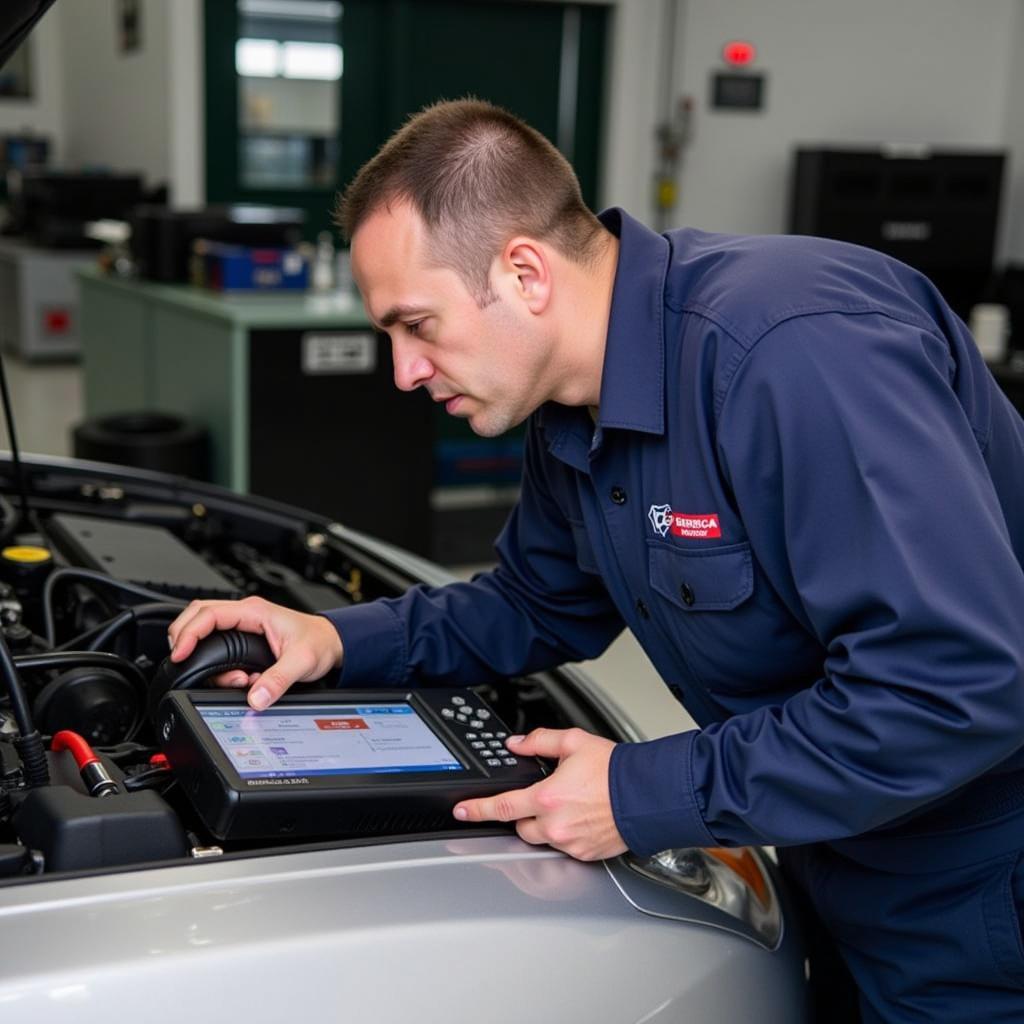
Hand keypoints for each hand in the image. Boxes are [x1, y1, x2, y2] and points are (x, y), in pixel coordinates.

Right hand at [167, 595, 343, 709]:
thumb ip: (278, 680)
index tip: (180, 653)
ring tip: (224, 678)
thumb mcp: (302, 662)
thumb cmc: (319, 643)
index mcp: (255, 612)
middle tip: (179, 659)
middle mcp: (246, 615)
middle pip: (198, 614)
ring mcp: (244, 624)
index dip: (189, 632)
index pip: (209, 613)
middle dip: (183, 636)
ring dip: (202, 652)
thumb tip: (255, 697)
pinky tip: (232, 677)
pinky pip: (217, 642)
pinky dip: (215, 660)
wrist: (331, 643)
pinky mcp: (244, 636)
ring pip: (205, 628)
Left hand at [452, 727, 626, 861]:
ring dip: (545, 824)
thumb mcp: (574, 742)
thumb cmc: (615, 770)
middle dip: (524, 813)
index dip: (477, 809)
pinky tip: (580, 818)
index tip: (461, 811)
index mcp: (548, 796)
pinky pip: (562, 847)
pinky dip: (564, 834)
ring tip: (568, 805)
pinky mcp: (583, 854)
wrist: (647, 794)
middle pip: (520, 825)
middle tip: (544, 797)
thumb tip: (516, 744)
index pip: (502, 806)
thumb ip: (539, 741)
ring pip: (541, 838)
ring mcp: (569, 842)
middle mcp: (555, 824)